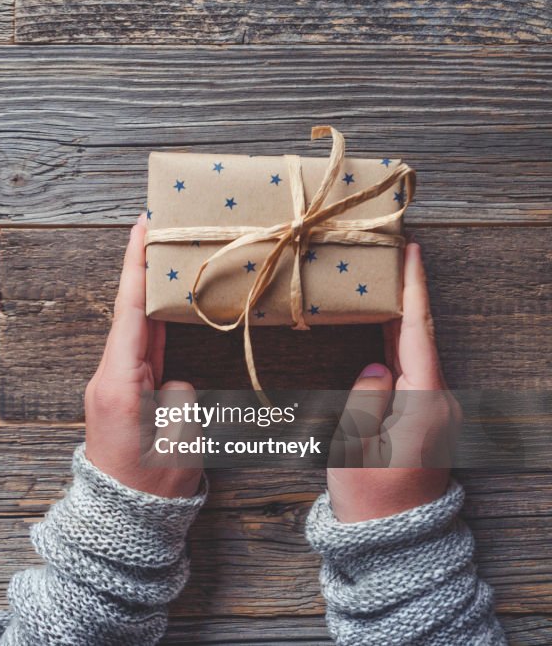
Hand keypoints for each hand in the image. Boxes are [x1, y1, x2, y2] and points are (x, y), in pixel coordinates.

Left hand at [84, 213, 202, 497]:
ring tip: (172, 258)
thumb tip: (175, 379)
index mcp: (118, 382)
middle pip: (131, 310)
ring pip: (138, 327)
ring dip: (152, 294)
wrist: (121, 518)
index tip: (143, 226)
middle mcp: (110, 375)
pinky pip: (144, 347)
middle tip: (163, 227)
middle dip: (146, 269)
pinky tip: (171, 307)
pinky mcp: (125, 391)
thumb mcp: (176, 443)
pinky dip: (156, 323)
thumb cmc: (149, 486)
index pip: (131, 311)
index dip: (138, 266)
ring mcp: (115, 382)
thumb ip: (178, 398)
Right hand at [327, 242, 458, 521]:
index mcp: (424, 404)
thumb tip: (376, 366)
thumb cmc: (369, 498)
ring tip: (380, 284)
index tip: (410, 252)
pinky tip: (381, 329)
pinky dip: (395, 345)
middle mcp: (438, 402)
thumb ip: (367, 398)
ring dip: (397, 319)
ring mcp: (434, 412)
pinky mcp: (423, 420)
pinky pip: (409, 371)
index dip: (413, 290)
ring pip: (413, 353)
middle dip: (405, 296)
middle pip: (419, 337)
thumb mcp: (355, 447)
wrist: (391, 541)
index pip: (417, 333)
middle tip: (388, 256)